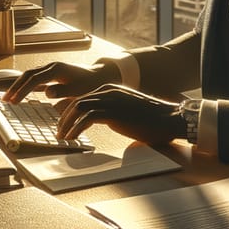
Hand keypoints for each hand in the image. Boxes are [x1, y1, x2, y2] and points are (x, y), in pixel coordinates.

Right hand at [3, 61, 120, 102]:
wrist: (99, 75)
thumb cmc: (90, 84)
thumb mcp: (79, 90)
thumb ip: (64, 91)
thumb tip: (48, 93)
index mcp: (57, 70)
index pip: (34, 79)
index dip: (23, 90)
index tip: (14, 101)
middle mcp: (51, 66)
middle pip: (28, 74)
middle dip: (15, 87)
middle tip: (5, 100)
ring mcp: (50, 68)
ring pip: (29, 75)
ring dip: (18, 85)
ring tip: (8, 98)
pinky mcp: (51, 73)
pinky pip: (34, 78)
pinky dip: (25, 85)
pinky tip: (19, 94)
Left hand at [56, 85, 185, 144]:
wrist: (169, 118)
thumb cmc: (153, 119)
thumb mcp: (129, 111)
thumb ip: (116, 112)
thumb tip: (108, 122)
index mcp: (112, 89)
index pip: (84, 97)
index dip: (71, 111)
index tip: (65, 123)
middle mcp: (108, 91)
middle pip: (77, 101)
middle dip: (64, 117)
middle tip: (59, 131)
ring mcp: (110, 100)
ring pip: (78, 108)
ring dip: (67, 123)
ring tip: (62, 137)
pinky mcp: (113, 112)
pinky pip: (86, 118)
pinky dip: (76, 129)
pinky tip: (72, 139)